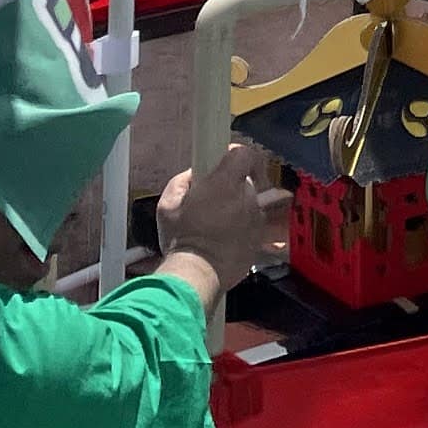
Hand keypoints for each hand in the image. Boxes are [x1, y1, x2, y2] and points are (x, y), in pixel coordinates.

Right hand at [153, 142, 285, 290]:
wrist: (198, 274)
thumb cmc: (181, 238)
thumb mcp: (167, 204)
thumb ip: (183, 181)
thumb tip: (194, 176)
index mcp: (225, 183)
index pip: (243, 153)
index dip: (234, 155)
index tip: (224, 162)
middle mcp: (246, 198)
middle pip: (244, 181)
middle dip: (229, 188)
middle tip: (208, 203)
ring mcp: (256, 219)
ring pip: (248, 205)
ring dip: (235, 210)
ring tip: (212, 227)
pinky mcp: (259, 239)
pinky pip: (251, 226)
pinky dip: (240, 230)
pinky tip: (221, 241)